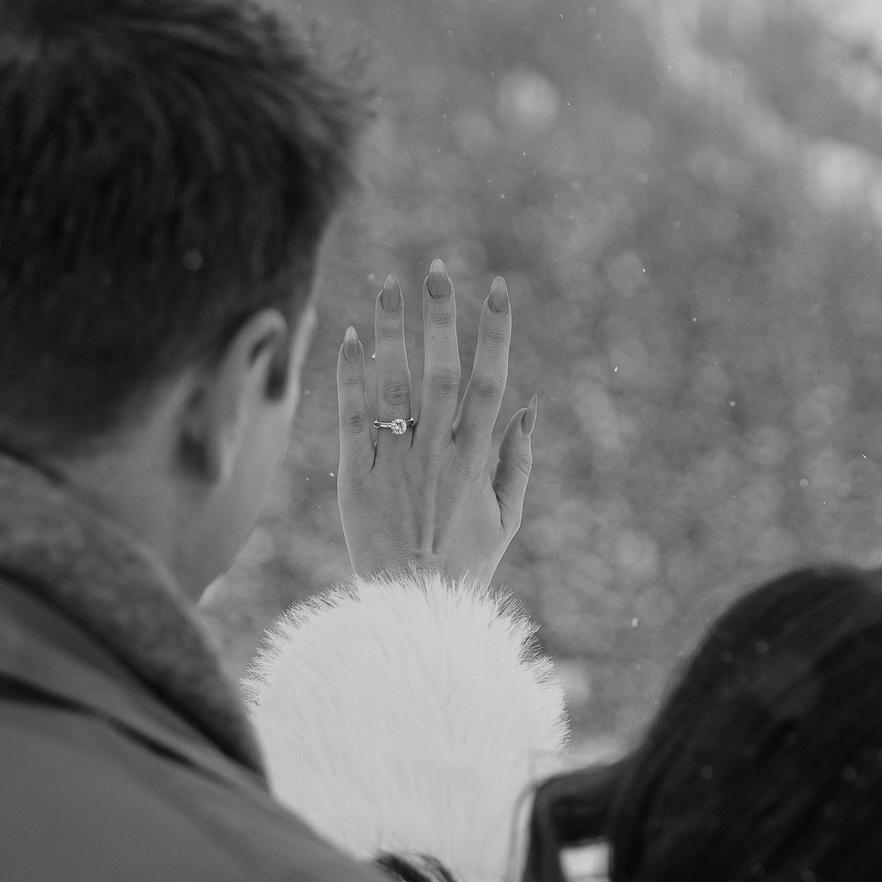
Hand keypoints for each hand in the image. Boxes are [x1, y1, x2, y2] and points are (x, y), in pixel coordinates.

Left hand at [334, 258, 536, 591]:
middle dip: (441, 319)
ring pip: (393, 386)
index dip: (495, 333)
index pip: (490, 381)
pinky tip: (352, 336)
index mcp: (475, 461)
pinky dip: (352, 376)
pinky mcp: (355, 478)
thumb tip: (529, 406)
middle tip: (437, 271)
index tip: (498, 289)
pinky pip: (352, 418)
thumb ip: (517, 461)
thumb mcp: (506, 519)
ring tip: (389, 286)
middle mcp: (436, 455)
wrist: (413, 610)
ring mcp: (394, 464)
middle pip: (441, 372)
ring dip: (393, 333)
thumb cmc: (464, 567)